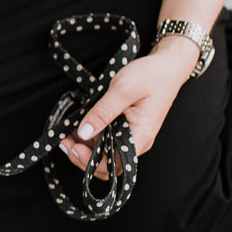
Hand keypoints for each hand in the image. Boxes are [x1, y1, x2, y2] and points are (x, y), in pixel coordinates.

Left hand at [57, 39, 198, 178]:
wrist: (167, 66)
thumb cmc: (151, 75)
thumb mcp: (123, 89)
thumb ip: (103, 112)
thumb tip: (84, 132)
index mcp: (139, 137)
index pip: (114, 165)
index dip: (91, 162)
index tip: (74, 147)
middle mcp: (135, 142)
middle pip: (106, 164)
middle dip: (82, 157)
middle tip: (64, 142)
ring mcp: (130, 136)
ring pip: (103, 152)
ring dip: (83, 147)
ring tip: (66, 133)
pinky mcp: (124, 128)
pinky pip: (105, 140)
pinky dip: (89, 137)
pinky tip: (76, 127)